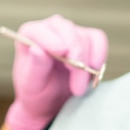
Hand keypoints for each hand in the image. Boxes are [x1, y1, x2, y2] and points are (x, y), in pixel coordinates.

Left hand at [5, 15, 107, 129]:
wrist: (51, 100)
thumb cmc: (37, 91)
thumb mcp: (32, 84)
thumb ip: (35, 66)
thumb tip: (37, 49)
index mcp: (30, 34)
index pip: (40, 30)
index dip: (51, 39)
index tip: (61, 52)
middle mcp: (50, 29)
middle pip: (67, 30)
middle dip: (75, 54)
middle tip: (75, 80)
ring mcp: (70, 32)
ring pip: (84, 38)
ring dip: (86, 64)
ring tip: (78, 88)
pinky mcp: (87, 39)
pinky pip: (98, 40)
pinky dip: (99, 55)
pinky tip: (93, 70)